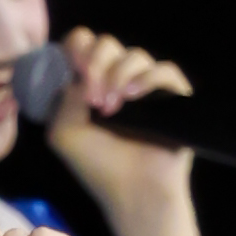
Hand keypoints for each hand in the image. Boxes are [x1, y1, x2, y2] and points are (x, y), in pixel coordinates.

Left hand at [46, 28, 194, 219]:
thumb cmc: (98, 167)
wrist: (134, 193)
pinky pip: (166, 71)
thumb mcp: (62, 130)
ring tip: (114, 108)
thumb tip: (78, 70)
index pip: (82, 42)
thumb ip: (62, 94)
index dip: (77, 49)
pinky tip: (136, 96)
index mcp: (91, 82)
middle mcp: (118, 79)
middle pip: (106, 43)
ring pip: (135, 54)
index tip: (76, 73)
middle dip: (96, 65)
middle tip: (95, 101)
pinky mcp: (174, 98)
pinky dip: (149, 78)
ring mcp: (147, 87)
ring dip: (119, 75)